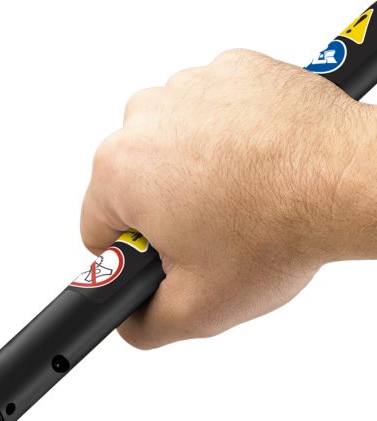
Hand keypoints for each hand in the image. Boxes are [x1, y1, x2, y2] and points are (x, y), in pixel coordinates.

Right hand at [81, 49, 376, 347]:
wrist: (349, 181)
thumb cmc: (278, 231)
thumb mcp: (196, 310)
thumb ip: (141, 326)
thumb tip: (127, 319)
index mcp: (118, 170)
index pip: (96, 227)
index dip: (131, 253)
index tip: (167, 256)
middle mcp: (144, 117)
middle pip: (129, 183)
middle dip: (161, 210)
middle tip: (210, 231)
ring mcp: (189, 86)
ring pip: (166, 146)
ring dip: (190, 172)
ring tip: (236, 198)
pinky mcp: (231, 70)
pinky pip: (207, 114)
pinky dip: (223, 137)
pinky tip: (252, 165)